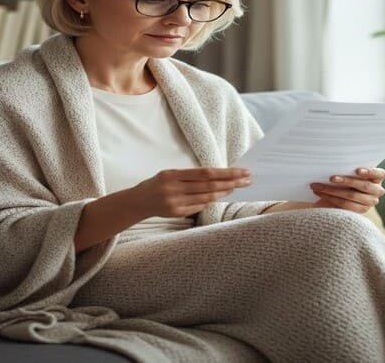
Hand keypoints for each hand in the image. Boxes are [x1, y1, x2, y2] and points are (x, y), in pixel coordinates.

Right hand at [128, 167, 251, 218]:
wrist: (137, 202)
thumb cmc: (157, 184)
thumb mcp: (171, 174)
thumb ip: (191, 176)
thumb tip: (217, 177)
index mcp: (173, 174)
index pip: (206, 173)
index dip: (226, 173)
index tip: (241, 171)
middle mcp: (174, 188)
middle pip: (209, 185)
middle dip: (231, 182)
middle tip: (247, 180)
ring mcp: (175, 202)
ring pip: (206, 197)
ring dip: (223, 193)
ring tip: (236, 188)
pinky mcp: (175, 213)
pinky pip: (198, 207)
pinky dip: (210, 202)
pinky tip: (219, 197)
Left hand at [309, 167, 384, 213]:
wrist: (339, 194)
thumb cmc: (346, 176)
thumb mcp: (349, 170)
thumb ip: (347, 166)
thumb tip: (334, 159)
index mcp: (377, 177)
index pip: (380, 174)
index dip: (370, 172)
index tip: (357, 170)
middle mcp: (377, 190)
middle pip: (364, 186)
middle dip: (346, 181)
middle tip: (331, 178)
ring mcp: (370, 202)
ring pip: (352, 196)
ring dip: (333, 190)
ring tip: (318, 186)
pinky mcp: (360, 210)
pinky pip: (345, 204)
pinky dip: (331, 198)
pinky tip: (320, 193)